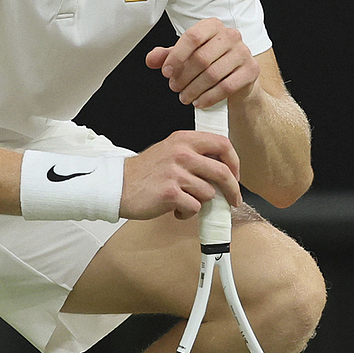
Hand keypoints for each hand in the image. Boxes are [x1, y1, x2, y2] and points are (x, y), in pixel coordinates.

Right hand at [119, 131, 240, 220]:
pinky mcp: (170, 193)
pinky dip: (188, 212)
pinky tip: (176, 208)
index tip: (235, 175)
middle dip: (232, 190)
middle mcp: (181, 153)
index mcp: (183, 139)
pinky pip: (194, 207)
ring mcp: (176, 173)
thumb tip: (223, 168)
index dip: (235, 162)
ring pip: (208, 193)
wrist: (118, 185)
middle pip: (223, 172)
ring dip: (200, 202)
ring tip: (185, 200)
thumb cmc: (145, 171)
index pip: (222, 144)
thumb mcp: (170, 150)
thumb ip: (194, 154)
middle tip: (233, 199)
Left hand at [145, 17, 259, 108]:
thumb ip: (167, 56)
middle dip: (184, 77)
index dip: (176, 57)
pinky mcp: (251, 70)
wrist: (238, 78)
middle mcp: (231, 35)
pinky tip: (199, 102)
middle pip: (201, 58)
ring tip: (185, 97)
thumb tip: (151, 59)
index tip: (166, 73)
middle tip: (175, 88)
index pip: (192, 37)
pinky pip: (226, 86)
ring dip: (194, 90)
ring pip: (213, 74)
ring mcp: (243, 52)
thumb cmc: (211, 63)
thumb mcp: (186, 57)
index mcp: (212, 25)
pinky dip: (209, 97)